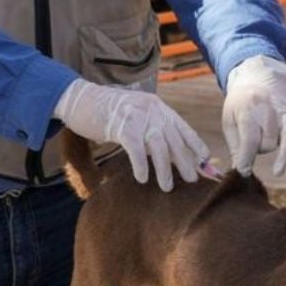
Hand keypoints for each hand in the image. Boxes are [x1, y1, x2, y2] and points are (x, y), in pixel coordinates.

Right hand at [54, 79, 209, 191]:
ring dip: (164, 169)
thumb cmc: (107, 111)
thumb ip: (152, 129)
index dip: (195, 145)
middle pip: (174, 140)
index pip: (183, 127)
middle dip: (185, 161)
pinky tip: (141, 178)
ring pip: (158, 147)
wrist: (80, 98)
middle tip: (193, 180)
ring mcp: (137, 116)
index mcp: (158, 107)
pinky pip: (136, 150)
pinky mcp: (121, 126)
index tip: (205, 160)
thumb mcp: (136, 115)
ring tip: (167, 187)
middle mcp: (152, 110)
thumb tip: (168, 153)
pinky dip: (141, 165)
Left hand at [222, 55, 285, 175]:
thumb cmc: (242, 103)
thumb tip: (240, 170)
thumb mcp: (230, 119)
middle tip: (252, 135)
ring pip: (282, 145)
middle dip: (258, 148)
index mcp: (248, 108)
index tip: (243, 171)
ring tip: (263, 132)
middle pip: (267, 145)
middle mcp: (270, 109)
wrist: (262, 77)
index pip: (250, 139)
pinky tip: (278, 139)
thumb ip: (235, 146)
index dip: (246, 159)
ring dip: (271, 145)